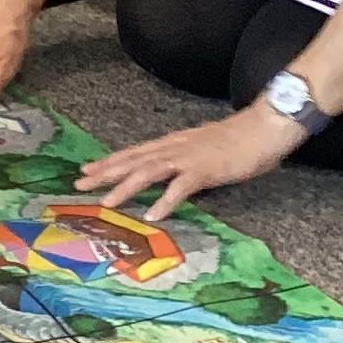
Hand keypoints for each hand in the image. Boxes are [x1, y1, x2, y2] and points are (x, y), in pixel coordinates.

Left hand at [76, 99, 294, 221]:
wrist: (264, 128)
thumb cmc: (239, 140)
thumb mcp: (203, 148)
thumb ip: (184, 159)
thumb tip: (171, 173)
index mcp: (173, 143)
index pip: (134, 153)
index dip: (110, 162)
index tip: (87, 171)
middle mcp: (174, 148)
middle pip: (133, 160)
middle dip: (105, 173)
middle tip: (79, 185)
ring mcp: (189, 158)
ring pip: (149, 172)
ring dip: (126, 187)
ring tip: (107, 202)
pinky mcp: (205, 170)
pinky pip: (182, 187)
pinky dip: (166, 201)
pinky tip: (153, 214)